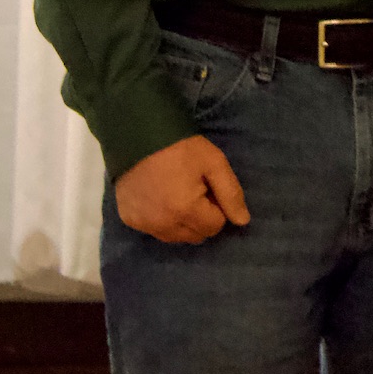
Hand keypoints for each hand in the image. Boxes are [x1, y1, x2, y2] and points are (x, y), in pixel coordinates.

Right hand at [113, 134, 250, 244]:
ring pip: (176, 237)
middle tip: (193, 191)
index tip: (208, 188)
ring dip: (182, 223)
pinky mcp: (129, 220)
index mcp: (185, 210)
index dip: (217, 208)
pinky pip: (154, 231)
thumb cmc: (180, 148)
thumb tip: (243, 221)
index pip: (215, 226)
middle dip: (201, 218)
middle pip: (196, 236)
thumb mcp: (214, 162)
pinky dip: (161, 221)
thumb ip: (231, 193)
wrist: (137, 135)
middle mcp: (163, 225)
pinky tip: (159, 199)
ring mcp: (143, 224)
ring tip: (176, 195)